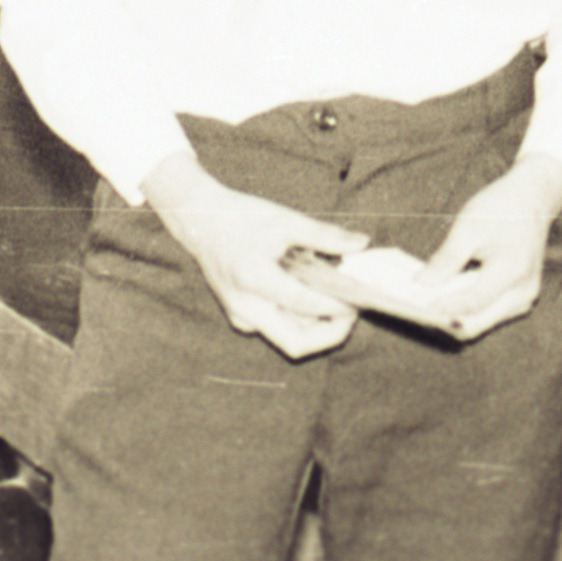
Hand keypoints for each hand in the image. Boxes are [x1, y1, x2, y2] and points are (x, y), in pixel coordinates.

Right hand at [140, 151, 365, 359]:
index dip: (338, 306)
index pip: (305, 306)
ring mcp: (241, 317)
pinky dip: (298, 319)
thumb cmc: (241, 217)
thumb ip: (324, 235)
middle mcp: (246, 307)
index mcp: (255, 280)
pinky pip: (276, 329)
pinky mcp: (241, 318)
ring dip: (316, 327)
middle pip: (296, 343)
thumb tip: (361, 244)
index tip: (359, 298)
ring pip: (287, 338)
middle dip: (330, 334)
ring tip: (335, 300)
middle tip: (351, 313)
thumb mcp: (285, 219)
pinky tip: (309, 296)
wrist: (200, 222)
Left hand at [416, 152, 561, 341]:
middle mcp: (522, 292)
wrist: (532, 198)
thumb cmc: (501, 208)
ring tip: (428, 300)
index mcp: (511, 271)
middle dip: (445, 317)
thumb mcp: (468, 227)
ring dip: (454, 316)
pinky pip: (489, 314)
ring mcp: (524, 299)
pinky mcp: (521, 299)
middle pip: (476, 323)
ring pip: (481, 323)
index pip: (471, 303)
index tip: (415, 304)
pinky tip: (447, 296)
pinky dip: (467, 309)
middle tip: (416, 306)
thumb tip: (422, 283)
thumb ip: (446, 259)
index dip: (441, 306)